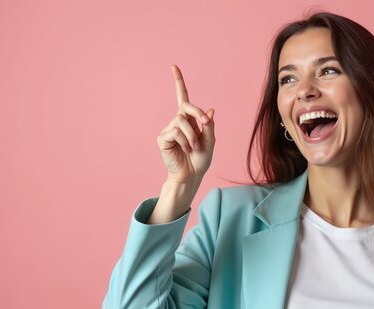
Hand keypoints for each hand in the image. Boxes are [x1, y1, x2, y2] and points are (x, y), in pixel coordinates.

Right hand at [157, 65, 214, 183]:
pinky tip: (185, 150)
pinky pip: (175, 132)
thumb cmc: (200, 160)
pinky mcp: (163, 138)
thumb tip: (210, 110)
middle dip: (197, 111)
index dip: (179, 82)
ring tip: (194, 148)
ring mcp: (169, 130)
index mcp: (189, 120)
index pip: (183, 98)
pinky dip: (184, 141)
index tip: (174, 67)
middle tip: (204, 123)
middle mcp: (177, 122)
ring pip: (181, 121)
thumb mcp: (210, 141)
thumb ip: (209, 126)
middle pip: (185, 105)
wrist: (191, 176)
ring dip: (192, 135)